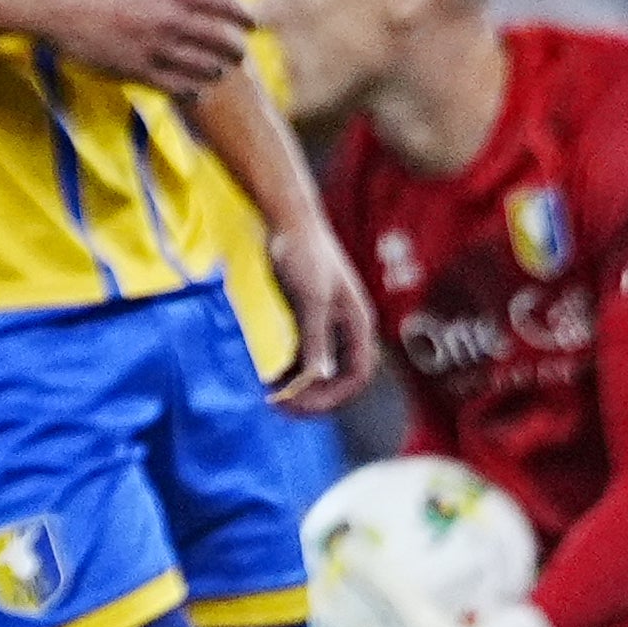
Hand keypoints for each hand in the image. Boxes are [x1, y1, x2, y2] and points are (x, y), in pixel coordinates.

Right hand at [30, 0, 249, 95]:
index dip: (245, 17)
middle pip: (222, 41)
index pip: (227, 6)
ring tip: (218, 71)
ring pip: (204, 67)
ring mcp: (157, 48)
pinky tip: (197, 92)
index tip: (251, 24)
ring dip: (216, 70)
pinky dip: (193, 91)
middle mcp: (173, 21)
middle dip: (236, 49)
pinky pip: (177, 87)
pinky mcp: (139, 71)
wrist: (59, 4)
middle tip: (239, 53)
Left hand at [267, 217, 374, 413]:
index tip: (300, 406)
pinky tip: (269, 374)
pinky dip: (289, 368)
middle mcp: (347, 327)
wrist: (289, 220)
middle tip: (282, 407)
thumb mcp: (312, 299)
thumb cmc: (305, 254)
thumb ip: (317, 339)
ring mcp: (327, 323)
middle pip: (339, 376)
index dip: (332, 396)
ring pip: (320, 367)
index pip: (357, 375)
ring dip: (300, 385)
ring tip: (272, 395)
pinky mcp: (307, 316)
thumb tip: (319, 377)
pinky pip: (303, 353)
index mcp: (358, 323)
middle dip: (315, 396)